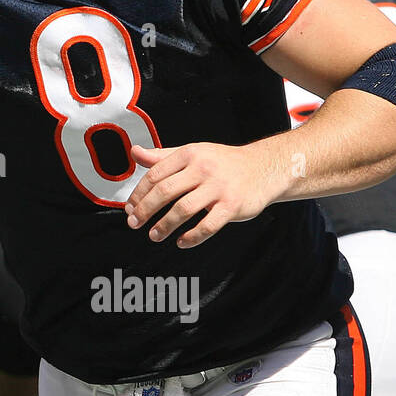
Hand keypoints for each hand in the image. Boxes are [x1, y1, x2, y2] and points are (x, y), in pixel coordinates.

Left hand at [124, 143, 279, 248]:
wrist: (265, 167)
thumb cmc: (223, 163)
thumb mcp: (192, 153)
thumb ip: (162, 156)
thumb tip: (135, 153)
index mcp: (189, 154)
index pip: (155, 175)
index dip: (138, 194)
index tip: (130, 208)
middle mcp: (202, 169)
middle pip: (165, 192)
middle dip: (145, 210)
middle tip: (134, 223)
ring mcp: (218, 188)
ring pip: (183, 210)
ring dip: (164, 226)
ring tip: (154, 235)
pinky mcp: (232, 206)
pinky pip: (208, 226)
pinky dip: (192, 237)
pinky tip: (182, 242)